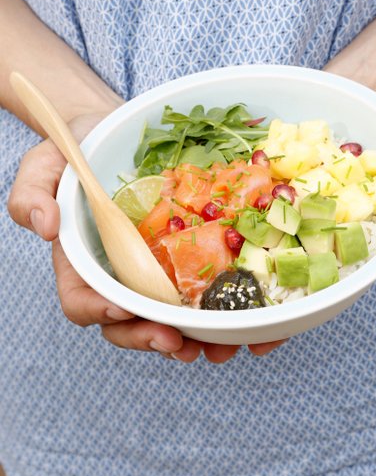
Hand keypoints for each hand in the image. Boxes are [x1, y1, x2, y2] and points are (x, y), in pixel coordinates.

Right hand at [8, 113, 285, 362]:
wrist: (118, 131)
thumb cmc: (79, 148)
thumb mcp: (45, 163)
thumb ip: (32, 193)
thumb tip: (45, 226)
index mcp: (83, 262)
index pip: (82, 300)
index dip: (100, 312)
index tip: (123, 310)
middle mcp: (119, 273)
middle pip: (129, 322)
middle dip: (153, 337)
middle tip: (181, 344)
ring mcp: (154, 267)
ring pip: (170, 315)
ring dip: (194, 337)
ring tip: (219, 344)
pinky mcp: (186, 254)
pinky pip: (201, 286)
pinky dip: (221, 307)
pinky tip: (242, 314)